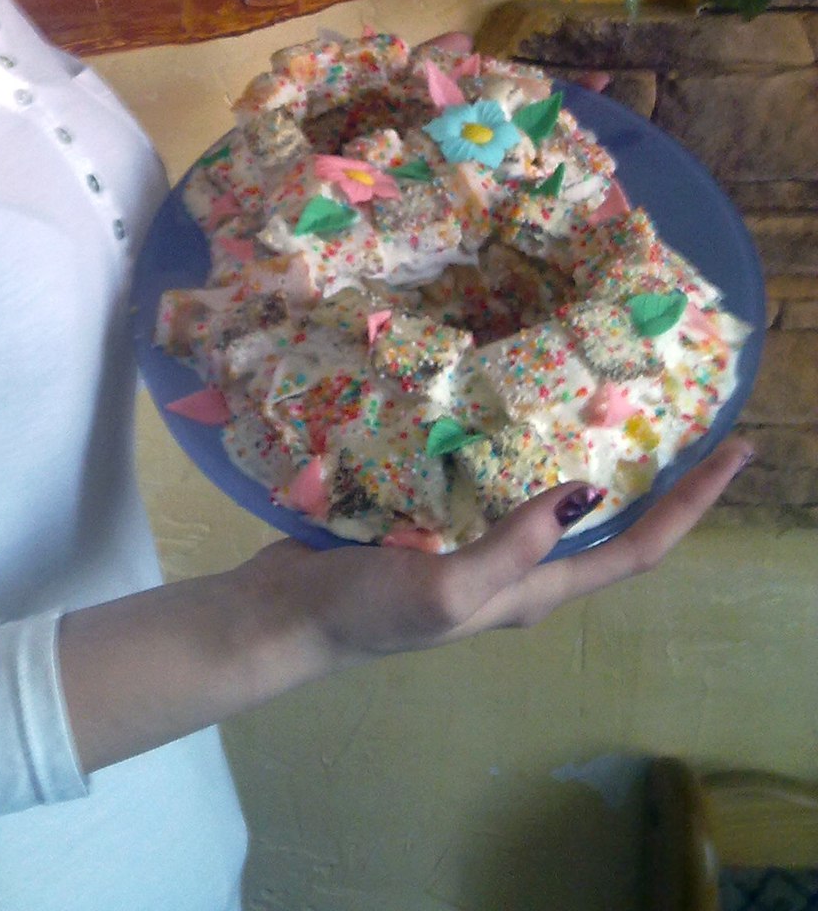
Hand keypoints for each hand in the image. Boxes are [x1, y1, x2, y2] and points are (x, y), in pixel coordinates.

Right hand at [245, 434, 752, 670]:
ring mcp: (478, 547)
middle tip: (696, 420)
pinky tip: (516, 410)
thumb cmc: (367, 610)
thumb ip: (514, 543)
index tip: (735, 453)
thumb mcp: (448, 586)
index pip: (636, 548)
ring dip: (600, 460)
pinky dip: (525, 447)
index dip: (690, 504)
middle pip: (611, 526)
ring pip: (557, 500)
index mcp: (533, 592)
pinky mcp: (438, 521)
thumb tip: (585, 491)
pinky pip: (500, 481)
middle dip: (662, 482)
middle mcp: (519, 572)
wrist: (286, 616)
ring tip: (622, 404)